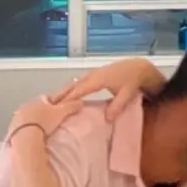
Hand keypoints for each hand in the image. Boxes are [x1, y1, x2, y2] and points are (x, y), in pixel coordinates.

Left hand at [6, 95, 82, 144]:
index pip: (49, 99)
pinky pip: (22, 127)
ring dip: (34, 121)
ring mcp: (18, 117)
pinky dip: (26, 130)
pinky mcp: (13, 128)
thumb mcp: (61, 113)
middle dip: (44, 112)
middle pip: (38, 107)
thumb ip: (71, 106)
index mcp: (39, 100)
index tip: (59, 108)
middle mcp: (27, 105)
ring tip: (40, 130)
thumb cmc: (44, 123)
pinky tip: (30, 136)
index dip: (56, 103)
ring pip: (29, 117)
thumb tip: (80, 103)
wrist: (26, 137)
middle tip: (50, 120)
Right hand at [48, 57, 166, 120]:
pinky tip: (67, 94)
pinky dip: (71, 88)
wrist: (139, 67)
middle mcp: (93, 75)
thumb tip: (107, 118)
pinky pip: (79, 81)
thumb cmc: (134, 81)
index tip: (56, 108)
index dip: (67, 99)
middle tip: (46, 106)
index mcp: (99, 79)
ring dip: (64, 91)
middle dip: (60, 95)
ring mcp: (93, 73)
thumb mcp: (128, 95)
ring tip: (53, 102)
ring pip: (74, 82)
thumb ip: (117, 106)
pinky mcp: (95, 74)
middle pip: (72, 85)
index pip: (79, 91)